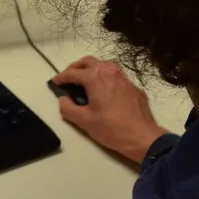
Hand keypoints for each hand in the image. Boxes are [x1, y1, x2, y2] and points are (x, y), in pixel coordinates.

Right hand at [53, 56, 170, 162]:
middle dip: (75, 68)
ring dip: (92, 69)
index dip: (61, 77)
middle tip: (69, 78)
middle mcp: (109, 71)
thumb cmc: (111, 128)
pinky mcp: (133, 86)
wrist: (143, 137)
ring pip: (104, 65)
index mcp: (95, 77)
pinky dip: (106, 78)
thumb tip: (63, 99)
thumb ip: (67, 108)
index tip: (55, 82)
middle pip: (88, 62)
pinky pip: (116, 76)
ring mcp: (123, 77)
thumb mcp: (84, 121)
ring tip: (86, 81)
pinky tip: (105, 91)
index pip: (72, 73)